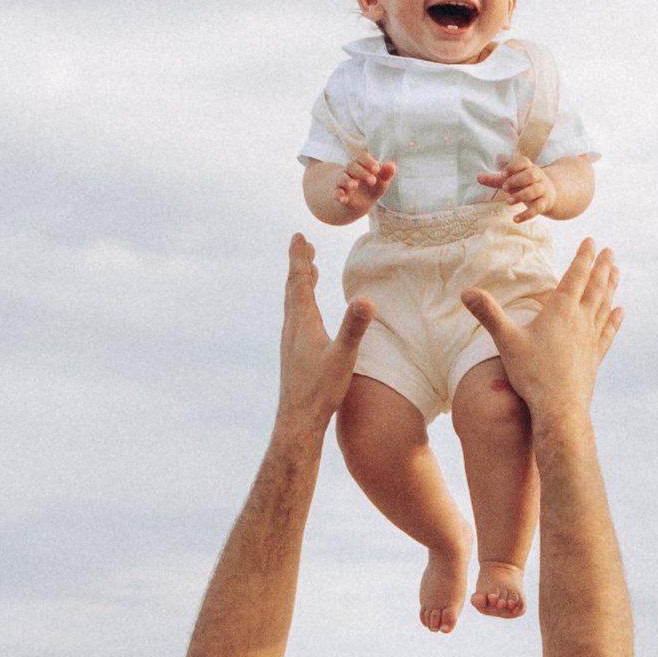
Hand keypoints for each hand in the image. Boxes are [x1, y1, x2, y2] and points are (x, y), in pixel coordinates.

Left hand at [276, 235, 374, 442]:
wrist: (298, 420)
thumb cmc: (320, 390)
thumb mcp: (343, 357)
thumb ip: (354, 328)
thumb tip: (366, 300)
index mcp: (303, 322)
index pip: (300, 282)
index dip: (300, 258)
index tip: (298, 236)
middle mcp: (292, 328)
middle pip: (293, 288)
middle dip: (299, 264)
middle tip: (301, 244)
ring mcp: (291, 341)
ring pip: (293, 303)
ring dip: (300, 283)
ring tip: (308, 271)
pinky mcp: (294, 354)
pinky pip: (297, 318)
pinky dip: (302, 304)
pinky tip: (309, 314)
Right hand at [332, 152, 396, 218]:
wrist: (361, 202)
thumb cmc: (373, 186)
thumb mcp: (382, 181)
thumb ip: (387, 174)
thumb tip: (392, 166)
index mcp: (362, 164)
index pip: (363, 158)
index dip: (369, 162)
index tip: (377, 169)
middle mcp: (351, 170)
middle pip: (352, 166)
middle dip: (362, 173)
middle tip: (372, 181)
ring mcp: (343, 181)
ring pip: (342, 178)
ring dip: (347, 181)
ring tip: (354, 186)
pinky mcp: (338, 193)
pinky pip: (336, 192)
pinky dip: (338, 195)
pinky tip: (343, 199)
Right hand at [460, 241, 621, 430]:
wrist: (560, 409)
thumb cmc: (532, 374)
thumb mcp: (506, 341)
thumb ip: (488, 314)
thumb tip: (466, 292)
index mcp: (561, 311)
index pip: (575, 276)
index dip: (583, 257)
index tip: (591, 241)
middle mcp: (580, 321)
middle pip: (595, 287)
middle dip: (601, 267)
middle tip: (609, 251)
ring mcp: (590, 339)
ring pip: (604, 306)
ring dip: (610, 287)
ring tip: (616, 272)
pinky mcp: (594, 357)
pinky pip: (607, 332)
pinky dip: (614, 320)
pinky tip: (620, 312)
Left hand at [477, 156, 557, 218]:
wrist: (550, 193)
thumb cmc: (526, 184)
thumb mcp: (512, 180)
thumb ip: (496, 180)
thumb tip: (478, 177)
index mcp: (528, 168)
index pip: (523, 162)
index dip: (514, 167)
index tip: (503, 174)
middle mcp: (538, 177)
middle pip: (531, 175)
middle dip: (518, 180)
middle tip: (505, 188)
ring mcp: (543, 190)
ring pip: (535, 191)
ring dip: (521, 195)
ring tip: (508, 202)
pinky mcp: (544, 203)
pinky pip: (538, 208)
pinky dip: (527, 214)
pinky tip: (515, 219)